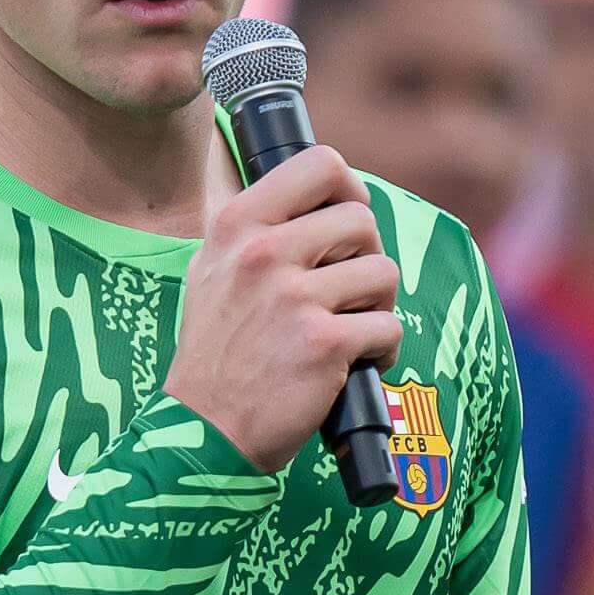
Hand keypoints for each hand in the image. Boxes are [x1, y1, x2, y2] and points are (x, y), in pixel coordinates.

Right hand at [168, 143, 399, 472]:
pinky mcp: (324, 342)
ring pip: (383, 272)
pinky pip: (388, 327)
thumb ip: (255, 229)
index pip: (319, 163)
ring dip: (379, 305)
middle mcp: (263, 252)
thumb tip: (316, 194)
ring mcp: (293, 297)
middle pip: (362, 219)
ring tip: (351, 330)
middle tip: (350, 291)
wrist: (205, 431)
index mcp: (237, 225)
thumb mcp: (212, 270)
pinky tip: (353, 365)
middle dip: (368, 256)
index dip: (349, 190)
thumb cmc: (217, 354)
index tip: (348, 222)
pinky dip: (382, 351)